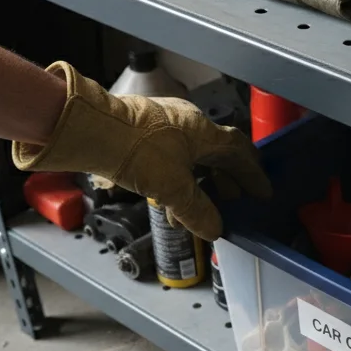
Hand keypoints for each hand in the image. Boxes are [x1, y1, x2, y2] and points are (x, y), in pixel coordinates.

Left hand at [13, 61, 270, 239]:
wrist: (89, 130)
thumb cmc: (136, 153)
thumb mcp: (171, 188)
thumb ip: (196, 211)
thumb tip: (215, 229)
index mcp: (203, 131)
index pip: (239, 151)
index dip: (252, 174)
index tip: (261, 192)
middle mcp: (188, 120)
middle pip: (216, 151)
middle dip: (226, 178)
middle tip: (233, 200)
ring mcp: (164, 120)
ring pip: (193, 153)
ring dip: (200, 179)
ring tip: (198, 205)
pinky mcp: (142, 126)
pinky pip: (173, 152)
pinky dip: (179, 174)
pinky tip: (167, 195)